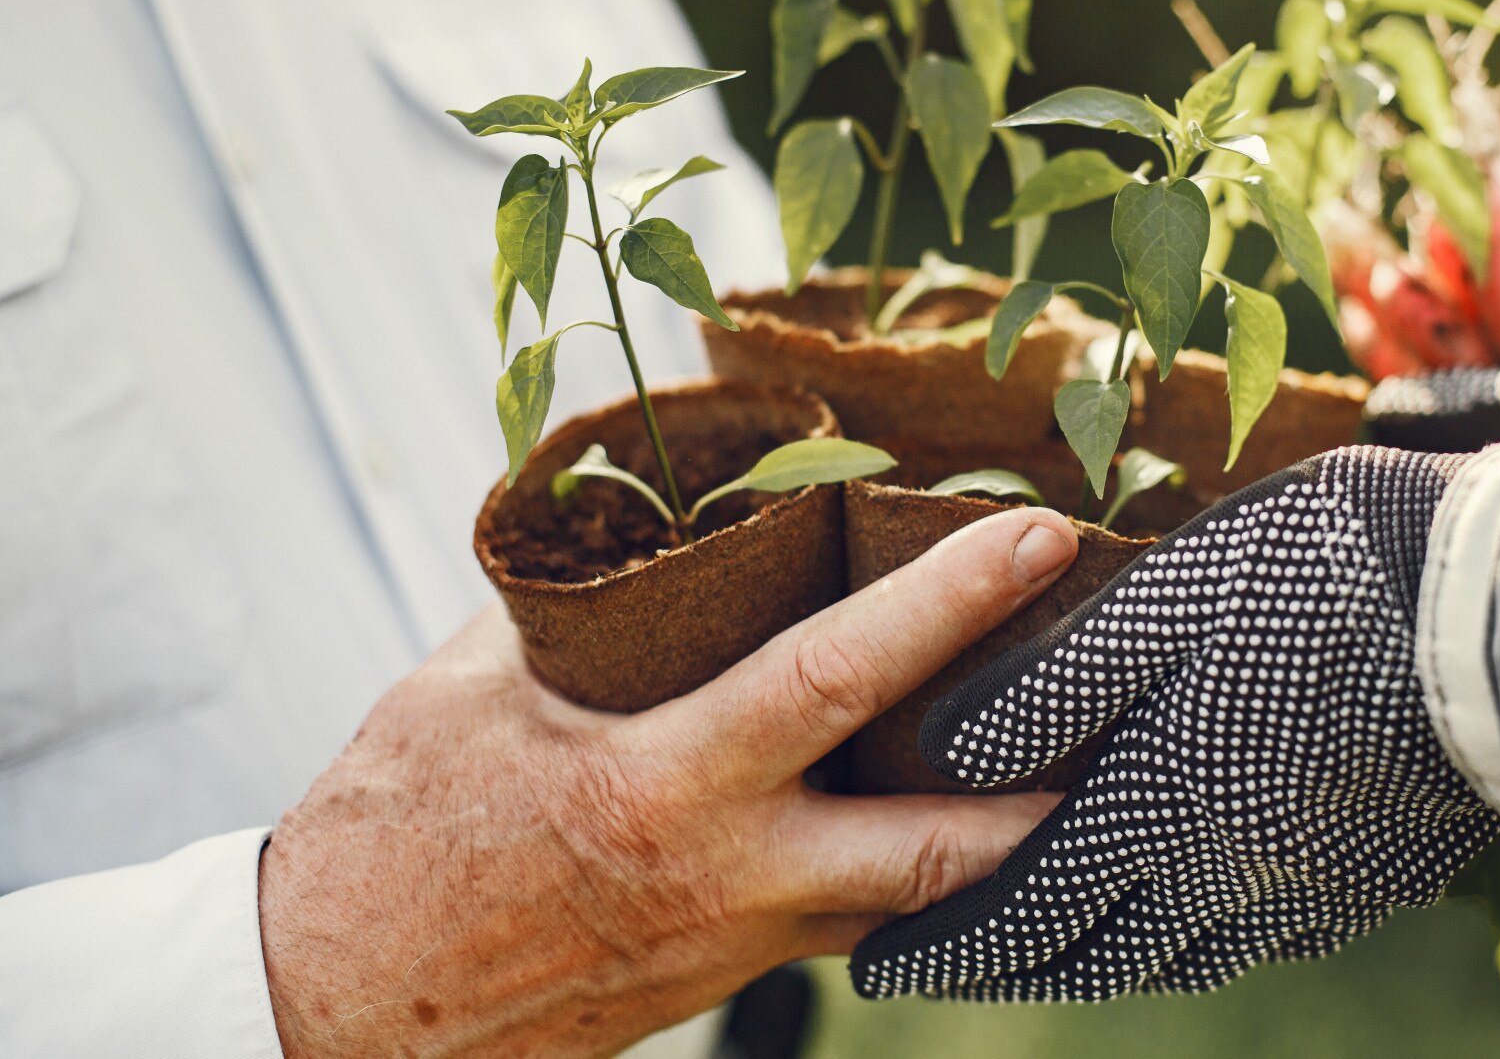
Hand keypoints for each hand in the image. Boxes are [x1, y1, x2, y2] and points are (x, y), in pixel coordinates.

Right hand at [258, 508, 1078, 1057]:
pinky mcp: (731, 979)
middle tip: (1137, 695)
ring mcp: (740, 945)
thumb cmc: (398, 829)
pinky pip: (856, 925)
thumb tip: (662, 516)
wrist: (339, 1007)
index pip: (840, 680)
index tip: (1040, 538)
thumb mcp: (471, 684)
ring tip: (1077, 754)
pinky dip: (918, 876)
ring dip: (1003, 838)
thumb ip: (583, 600)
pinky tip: (952, 822)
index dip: (950, 603)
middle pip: (938, 848)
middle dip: (1051, 781)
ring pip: (915, 901)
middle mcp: (729, 878)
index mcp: (663, 787)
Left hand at [849, 448, 1499, 1002]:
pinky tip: (1195, 912)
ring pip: (1177, 958)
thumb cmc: (1320, 582)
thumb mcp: (1163, 604)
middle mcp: (1228, 878)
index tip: (877, 971)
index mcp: (1161, 810)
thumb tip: (937, 751)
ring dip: (1099, 960)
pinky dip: (1198, 940)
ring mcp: (1308, 889)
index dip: (944, 949)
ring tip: (1052, 947)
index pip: (1023, 912)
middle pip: (1093, 957)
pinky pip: (1261, 938)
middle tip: (944, 971)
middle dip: (1007, 971)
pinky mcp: (1374, 881)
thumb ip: (1050, 684)